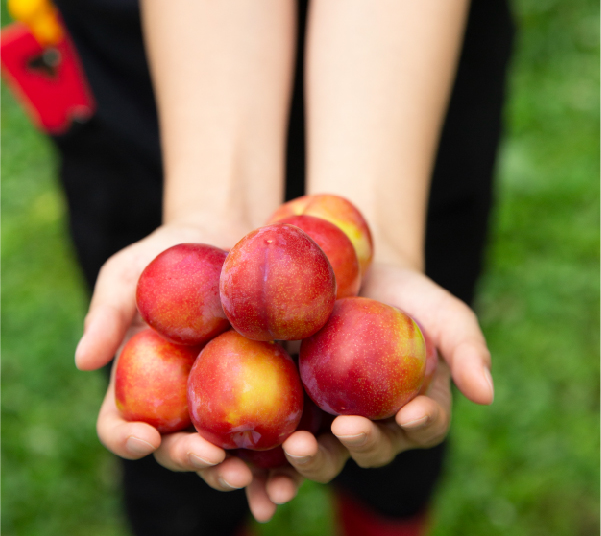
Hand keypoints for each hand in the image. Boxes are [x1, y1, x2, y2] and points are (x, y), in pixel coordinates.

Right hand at [75, 221, 302, 521]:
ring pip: (223, 446)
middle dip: (191, 460)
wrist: (222, 236)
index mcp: (138, 385)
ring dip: (235, 469)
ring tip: (252, 474)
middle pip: (176, 447)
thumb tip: (82, 361)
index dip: (128, 440)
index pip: (121, 425)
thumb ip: (105, 313)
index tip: (146, 438)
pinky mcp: (263, 383)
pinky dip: (279, 446)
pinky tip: (294, 452)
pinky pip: (269, 420)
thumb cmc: (166, 255)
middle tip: (213, 460)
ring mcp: (220, 396)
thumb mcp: (127, 273)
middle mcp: (179, 400)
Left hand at [282, 261, 492, 480]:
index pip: (423, 425)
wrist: (357, 276)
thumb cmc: (408, 296)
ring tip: (297, 447)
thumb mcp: (443, 312)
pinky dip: (269, 456)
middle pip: (369, 447)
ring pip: (324, 451)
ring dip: (311, 461)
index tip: (413, 411)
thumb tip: (485, 394)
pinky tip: (251, 458)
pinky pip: (282, 433)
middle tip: (349, 428)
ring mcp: (331, 416)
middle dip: (360, 444)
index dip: (421, 423)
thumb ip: (467, 348)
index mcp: (414, 408)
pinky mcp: (295, 403)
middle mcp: (373, 422)